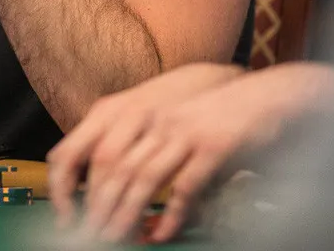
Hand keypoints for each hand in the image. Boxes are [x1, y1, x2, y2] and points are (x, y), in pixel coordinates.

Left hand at [46, 63, 242, 234]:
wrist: (264, 96)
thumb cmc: (210, 118)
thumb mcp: (167, 127)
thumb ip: (142, 152)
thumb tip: (115, 195)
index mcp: (134, 112)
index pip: (90, 150)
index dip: (75, 184)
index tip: (69, 215)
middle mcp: (154, 119)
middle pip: (114, 167)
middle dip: (100, 206)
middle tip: (93, 235)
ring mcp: (183, 131)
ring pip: (144, 177)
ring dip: (127, 213)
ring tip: (117, 238)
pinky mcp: (213, 145)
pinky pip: (185, 185)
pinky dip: (171, 214)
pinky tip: (162, 233)